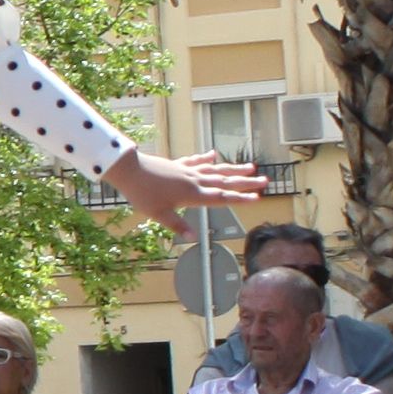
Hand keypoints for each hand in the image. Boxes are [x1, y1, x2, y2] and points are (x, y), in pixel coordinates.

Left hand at [105, 150, 251, 223]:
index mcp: (193, 194)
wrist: (127, 169)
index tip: (258, 198)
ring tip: (251, 166)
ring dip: (233, 168)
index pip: (222, 197)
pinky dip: (206, 158)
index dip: (240, 198)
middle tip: (265, 180)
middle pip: (225, 181)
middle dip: (246, 182)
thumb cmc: (142, 193)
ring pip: (215, 169)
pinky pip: (196, 161)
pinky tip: (214, 154)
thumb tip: (193, 239)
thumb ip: (177, 225)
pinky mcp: (177, 165)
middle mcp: (194, 180)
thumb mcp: (159, 214)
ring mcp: (186, 171)